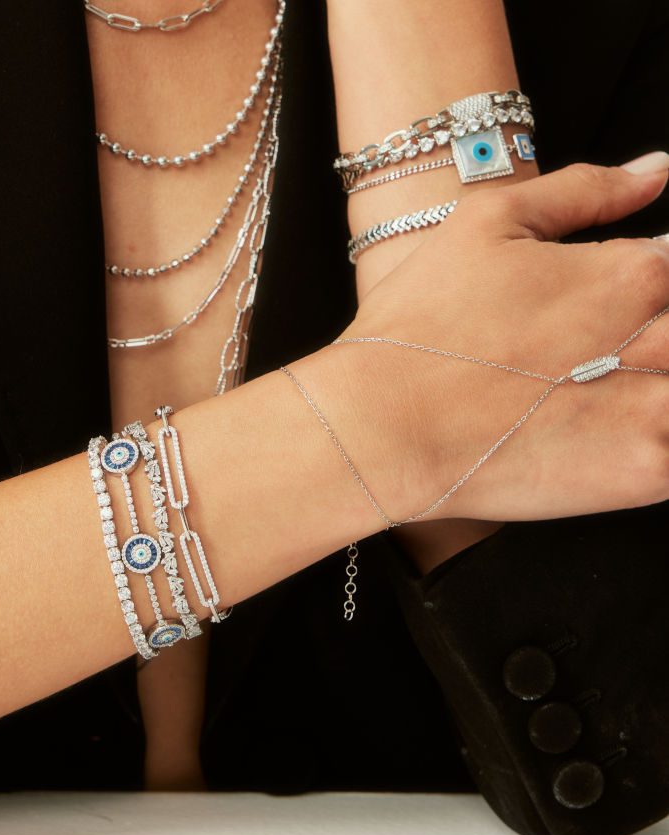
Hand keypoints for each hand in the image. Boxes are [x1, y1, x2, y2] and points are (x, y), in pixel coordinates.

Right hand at [327, 158, 668, 525]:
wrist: (382, 426)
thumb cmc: (421, 326)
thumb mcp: (487, 223)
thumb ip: (584, 190)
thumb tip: (657, 171)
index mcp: (633, 273)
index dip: (655, 284)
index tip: (613, 309)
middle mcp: (657, 340)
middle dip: (656, 332)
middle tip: (597, 351)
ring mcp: (656, 413)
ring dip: (659, 377)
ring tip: (601, 383)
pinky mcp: (643, 473)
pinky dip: (661, 437)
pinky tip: (625, 432)